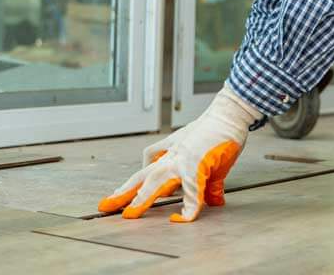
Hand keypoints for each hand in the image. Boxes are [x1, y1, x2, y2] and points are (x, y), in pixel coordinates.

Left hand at [97, 82, 260, 222]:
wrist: (229, 114)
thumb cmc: (221, 134)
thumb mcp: (211, 163)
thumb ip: (209, 184)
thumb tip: (213, 200)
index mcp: (172, 153)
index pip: (147, 167)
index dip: (136, 184)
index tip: (126, 199)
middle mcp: (172, 155)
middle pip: (142, 175)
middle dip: (124, 193)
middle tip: (105, 206)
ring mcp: (182, 159)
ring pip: (155, 180)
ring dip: (142, 198)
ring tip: (129, 214)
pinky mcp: (197, 163)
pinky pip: (190, 190)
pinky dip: (188, 206)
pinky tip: (183, 219)